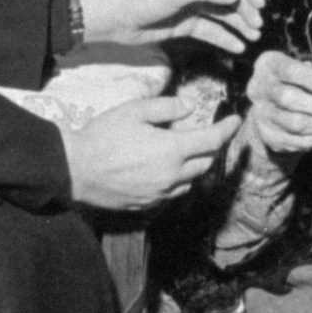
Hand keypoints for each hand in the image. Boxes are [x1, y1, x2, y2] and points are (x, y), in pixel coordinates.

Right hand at [60, 96, 243, 210]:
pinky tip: (164, 170)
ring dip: (194, 166)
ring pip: (190, 180)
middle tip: (207, 134)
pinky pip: (172, 192)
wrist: (75, 169)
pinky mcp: (148, 204)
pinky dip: (176, 180)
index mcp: (172, 150)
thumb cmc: (103, 136)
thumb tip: (188, 108)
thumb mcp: (134, 111)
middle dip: (211, 148)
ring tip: (184, 152)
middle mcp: (172, 176)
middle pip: (205, 162)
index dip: (227, 129)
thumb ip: (166, 107)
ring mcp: (161, 194)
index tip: (236, 120)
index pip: (212, 140)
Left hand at [77, 0, 263, 53]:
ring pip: (223, 13)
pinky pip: (211, 30)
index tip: (259, 3)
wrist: (115, 19)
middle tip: (258, 25)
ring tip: (254, 38)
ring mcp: (192, 5)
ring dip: (240, 24)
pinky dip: (225, 38)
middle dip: (247, 8)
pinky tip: (237, 48)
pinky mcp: (185, 24)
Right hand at [241, 50, 311, 158]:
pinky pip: (297, 141)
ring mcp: (261, 114)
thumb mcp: (300, 68)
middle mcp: (259, 89)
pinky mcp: (268, 136)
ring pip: (294, 123)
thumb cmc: (292, 82)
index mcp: (268, 65)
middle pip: (288, 98)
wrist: (270, 106)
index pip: (289, 70)